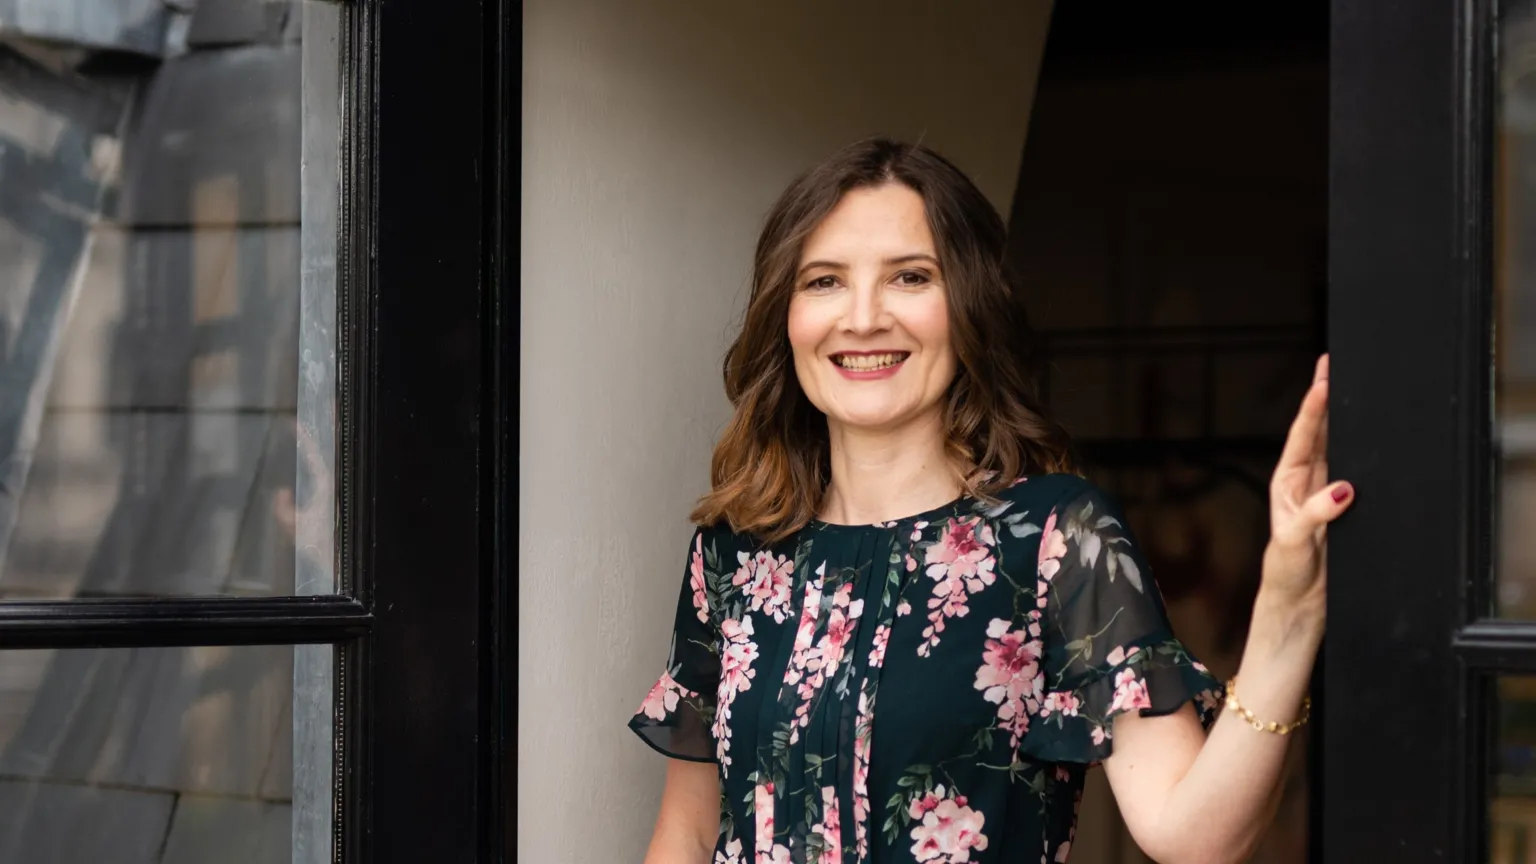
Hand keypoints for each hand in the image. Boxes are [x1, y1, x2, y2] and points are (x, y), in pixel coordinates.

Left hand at [1261, 354, 1353, 620]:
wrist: (1300, 606)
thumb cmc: (1286, 574)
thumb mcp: (1295, 543)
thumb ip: (1317, 516)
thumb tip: (1343, 489)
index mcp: (1286, 483)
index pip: (1302, 437)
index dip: (1313, 406)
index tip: (1323, 377)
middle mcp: (1305, 483)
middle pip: (1320, 434)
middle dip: (1327, 399)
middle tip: (1334, 365)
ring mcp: (1326, 494)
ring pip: (1339, 450)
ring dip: (1345, 421)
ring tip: (1351, 387)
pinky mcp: (1345, 510)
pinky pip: (1357, 475)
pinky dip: (1364, 455)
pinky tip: (1373, 435)